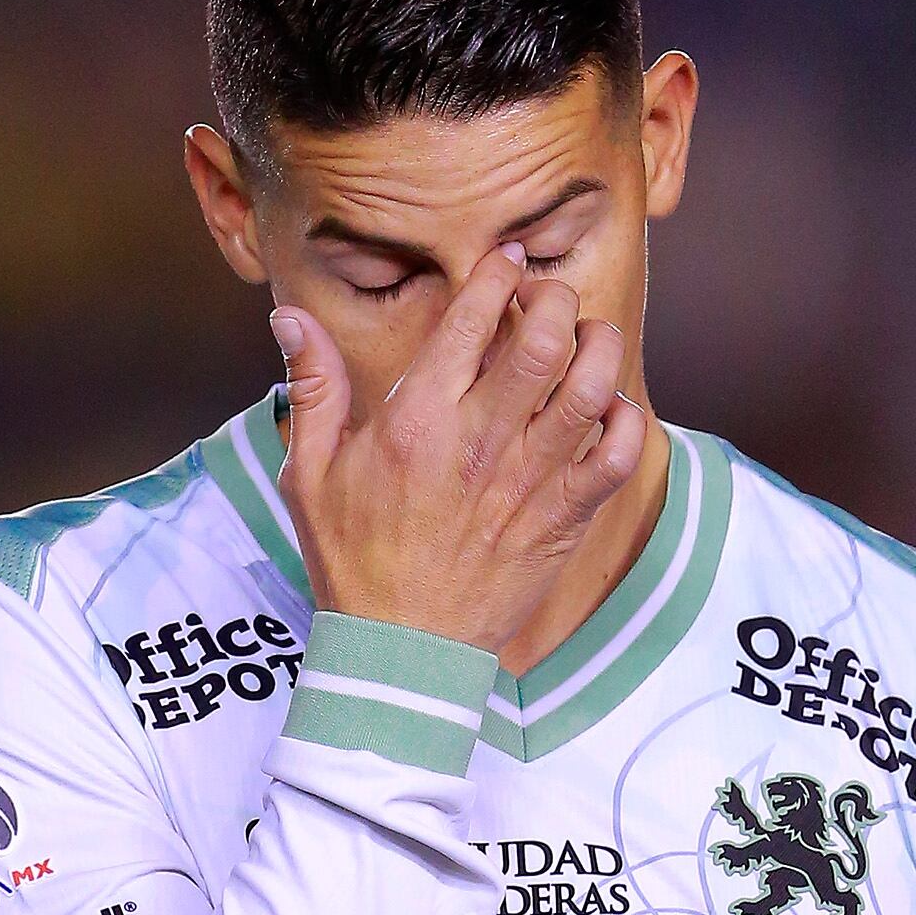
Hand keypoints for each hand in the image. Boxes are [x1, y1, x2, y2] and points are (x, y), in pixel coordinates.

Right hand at [267, 242, 646, 655]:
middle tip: (544, 299)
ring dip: (596, 347)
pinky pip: (620, 455)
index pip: (471, 319)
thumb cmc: (354, 559)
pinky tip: (606, 410)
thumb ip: (312, 389)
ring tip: (582, 340)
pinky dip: (626, 419)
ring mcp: (529, 481)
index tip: (503, 263)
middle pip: (544, 338)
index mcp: (417, 423)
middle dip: (553, 298)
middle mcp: (479, 443)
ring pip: (591, 387)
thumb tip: (289, 320)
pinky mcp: (564, 518)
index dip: (496, 274)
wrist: (400, 651)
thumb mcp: (311, 473)